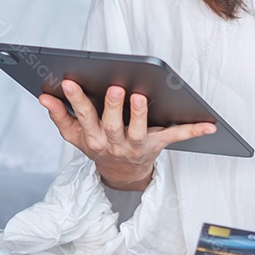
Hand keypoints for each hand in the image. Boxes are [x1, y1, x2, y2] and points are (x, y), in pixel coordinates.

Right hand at [39, 79, 215, 190]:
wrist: (121, 174)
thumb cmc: (99, 144)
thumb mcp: (75, 136)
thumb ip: (60, 116)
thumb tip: (44, 97)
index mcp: (92, 137)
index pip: (82, 116)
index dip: (76, 100)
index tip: (69, 80)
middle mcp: (113, 143)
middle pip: (112, 124)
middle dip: (113, 106)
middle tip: (116, 87)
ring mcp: (136, 146)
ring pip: (139, 130)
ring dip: (139, 114)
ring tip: (140, 96)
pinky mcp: (157, 146)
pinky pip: (177, 137)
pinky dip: (194, 131)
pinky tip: (210, 125)